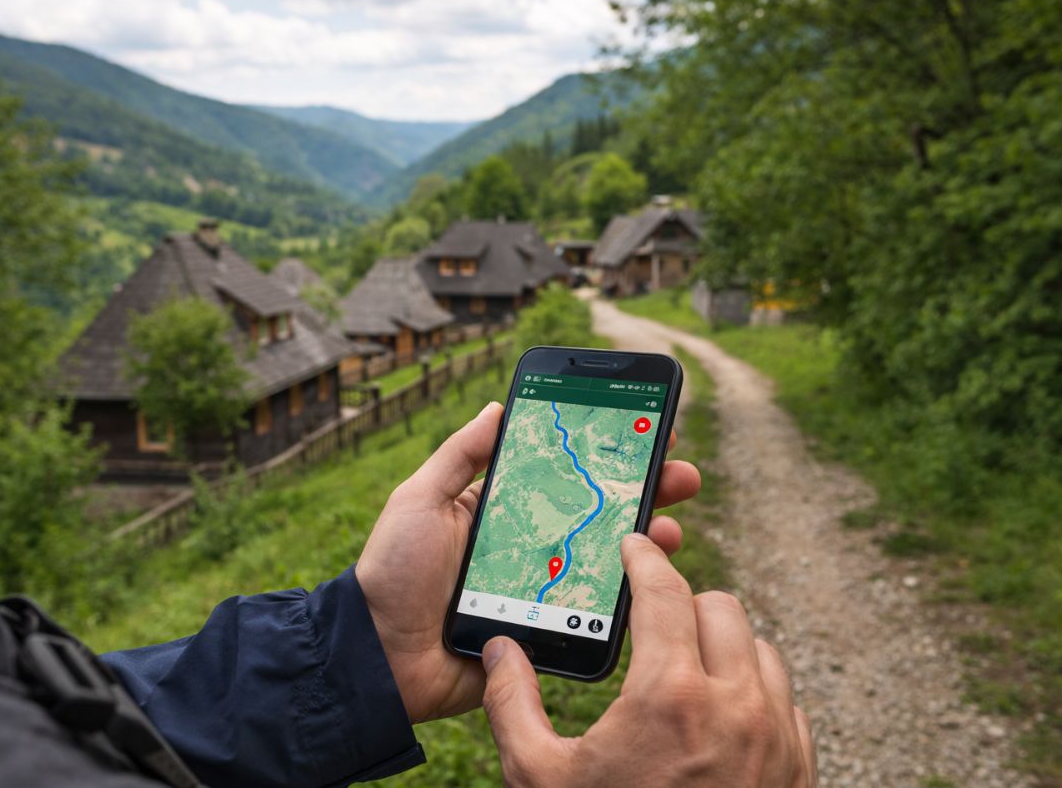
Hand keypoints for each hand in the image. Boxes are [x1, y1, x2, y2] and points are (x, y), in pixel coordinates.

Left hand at [355, 401, 700, 723]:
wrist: (378, 655)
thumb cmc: (393, 572)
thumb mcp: (421, 500)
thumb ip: (460, 456)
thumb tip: (499, 406)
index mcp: (502, 512)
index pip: (564, 476)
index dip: (604, 456)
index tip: (646, 431)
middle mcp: (530, 548)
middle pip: (598, 515)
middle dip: (643, 492)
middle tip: (682, 475)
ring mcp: (542, 592)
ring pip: (606, 562)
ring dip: (646, 542)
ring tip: (670, 528)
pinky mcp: (546, 633)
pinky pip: (593, 614)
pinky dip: (628, 598)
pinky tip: (650, 580)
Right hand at [480, 534, 816, 787]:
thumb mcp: (540, 780)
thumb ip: (512, 706)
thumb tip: (499, 652)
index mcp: (671, 696)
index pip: (667, 592)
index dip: (646, 559)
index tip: (634, 545)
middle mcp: (736, 705)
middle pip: (722, 608)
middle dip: (683, 603)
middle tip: (653, 618)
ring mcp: (777, 737)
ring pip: (760, 649)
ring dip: (723, 645)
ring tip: (686, 666)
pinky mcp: (800, 767)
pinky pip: (786, 699)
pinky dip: (755, 691)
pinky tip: (721, 714)